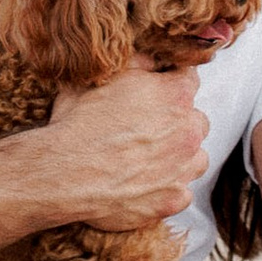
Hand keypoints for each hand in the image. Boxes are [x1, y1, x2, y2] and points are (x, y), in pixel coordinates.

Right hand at [8, 65, 211, 230]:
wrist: (65, 173)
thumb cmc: (79, 122)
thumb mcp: (104, 77)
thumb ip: (137, 63)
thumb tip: (153, 60)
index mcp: (175, 95)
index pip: (189, 79)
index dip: (170, 84)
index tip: (156, 92)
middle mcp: (188, 131)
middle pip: (196, 121)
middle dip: (178, 123)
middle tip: (147, 129)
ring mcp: (183, 169)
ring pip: (196, 159)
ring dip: (180, 157)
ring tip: (149, 159)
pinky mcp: (173, 200)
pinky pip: (181, 193)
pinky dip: (168, 189)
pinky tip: (144, 185)